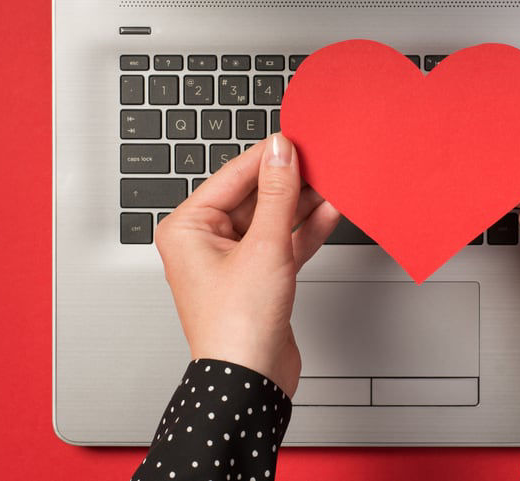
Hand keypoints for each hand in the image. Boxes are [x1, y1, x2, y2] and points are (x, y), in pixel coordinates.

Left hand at [153, 134, 340, 397]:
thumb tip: (281, 152)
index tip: (296, 138)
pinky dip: (305, 229)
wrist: (249, 382)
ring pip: (271, 218)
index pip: (232, 176)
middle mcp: (204, 242)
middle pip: (253, 195)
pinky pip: (282, 241)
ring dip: (302, 203)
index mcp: (187, 228)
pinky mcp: (258, 277)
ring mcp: (232, 260)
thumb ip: (277, 193)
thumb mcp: (264, 246)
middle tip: (320, 159)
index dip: (267, 156)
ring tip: (332, 181)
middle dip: (289, 180)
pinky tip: (329, 212)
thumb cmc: (237, 328)